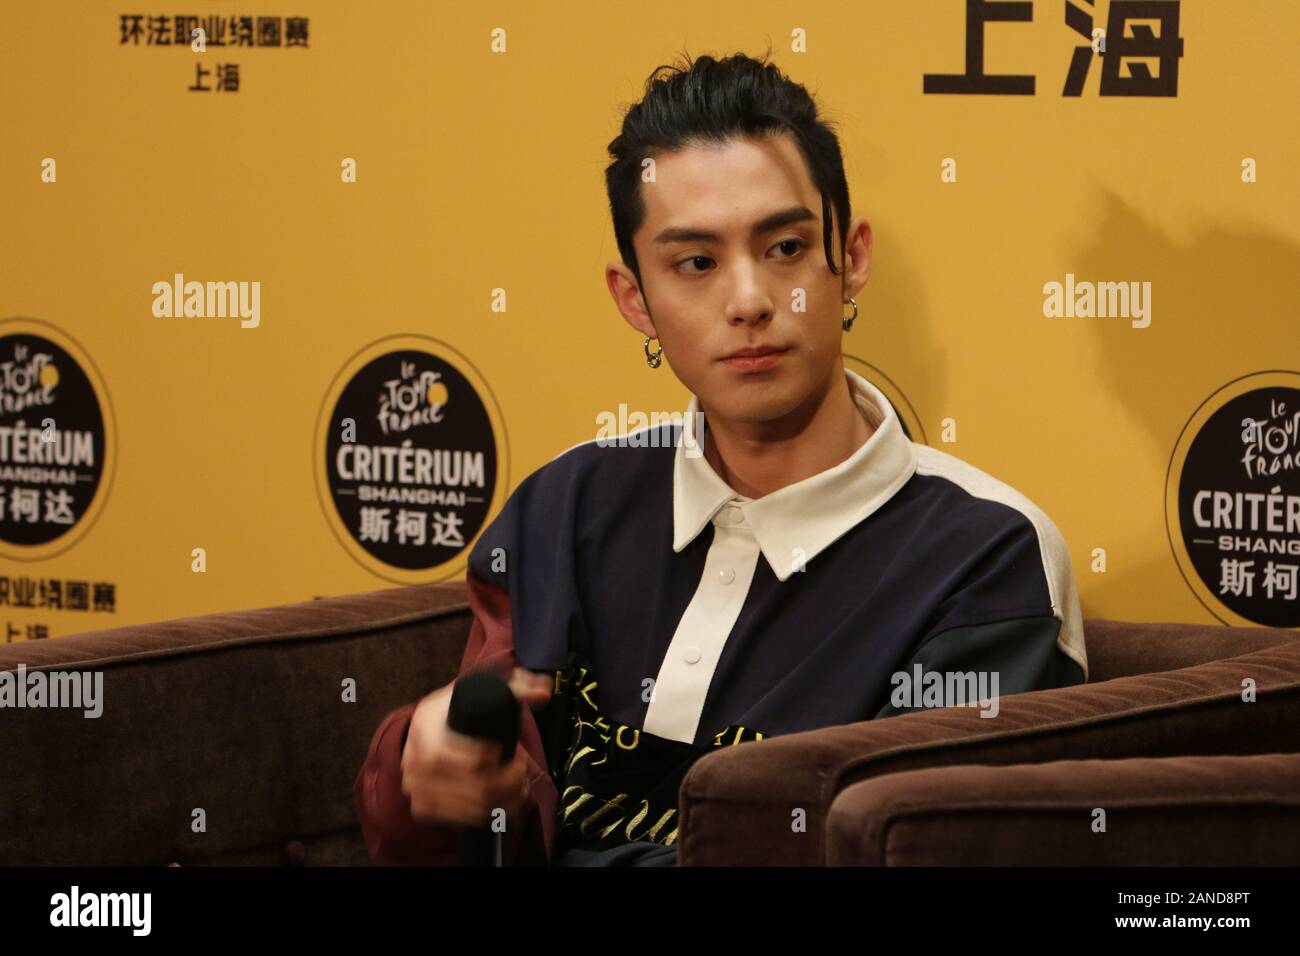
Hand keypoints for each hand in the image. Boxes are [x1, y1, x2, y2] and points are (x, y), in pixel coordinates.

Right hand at [399, 669, 550, 826]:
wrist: (426, 729)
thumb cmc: (457, 708)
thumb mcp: (481, 689)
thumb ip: (516, 688)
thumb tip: (544, 692)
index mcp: (425, 730)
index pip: (459, 757)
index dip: (487, 758)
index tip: (508, 749)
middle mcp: (414, 761)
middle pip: (471, 784)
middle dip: (507, 780)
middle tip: (521, 769)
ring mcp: (416, 788)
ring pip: (468, 805)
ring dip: (502, 799)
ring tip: (518, 785)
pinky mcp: (422, 807)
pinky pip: (458, 818)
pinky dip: (485, 814)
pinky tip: (502, 802)